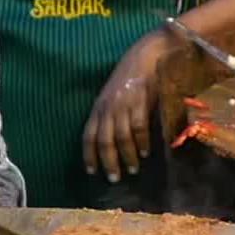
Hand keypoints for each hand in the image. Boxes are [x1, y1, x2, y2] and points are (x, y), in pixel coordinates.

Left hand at [82, 35, 168, 183]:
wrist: (146, 55)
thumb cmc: (130, 77)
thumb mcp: (114, 97)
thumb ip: (112, 116)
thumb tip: (115, 143)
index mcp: (98, 107)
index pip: (88, 135)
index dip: (88, 155)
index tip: (92, 171)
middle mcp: (107, 108)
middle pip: (104, 141)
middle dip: (108, 162)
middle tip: (114, 179)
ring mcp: (123, 105)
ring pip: (121, 137)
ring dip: (126, 156)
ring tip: (132, 170)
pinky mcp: (139, 101)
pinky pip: (138, 127)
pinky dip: (141, 142)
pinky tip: (145, 152)